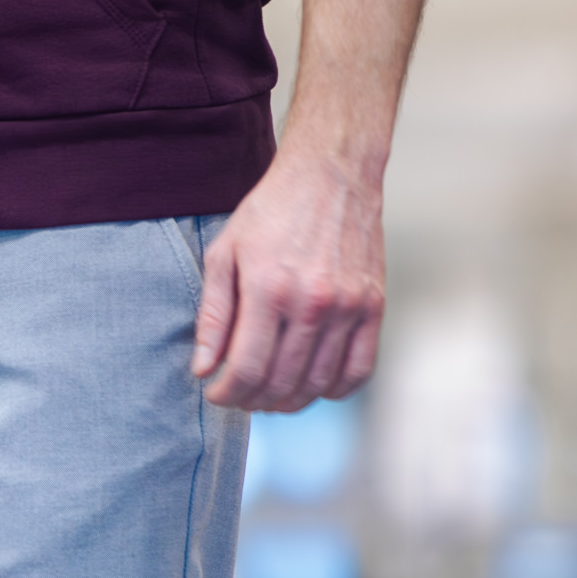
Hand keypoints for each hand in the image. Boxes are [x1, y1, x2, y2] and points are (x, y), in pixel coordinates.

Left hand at [192, 153, 384, 411]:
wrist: (330, 175)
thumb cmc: (271, 212)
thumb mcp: (224, 254)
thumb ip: (212, 316)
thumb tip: (203, 369)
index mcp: (269, 290)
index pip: (246, 368)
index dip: (226, 393)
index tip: (215, 394)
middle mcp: (312, 303)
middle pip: (281, 382)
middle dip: (252, 401)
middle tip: (238, 398)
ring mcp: (348, 307)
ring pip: (318, 383)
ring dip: (289, 401)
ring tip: (269, 397)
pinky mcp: (374, 306)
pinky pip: (359, 369)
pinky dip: (334, 389)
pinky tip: (312, 387)